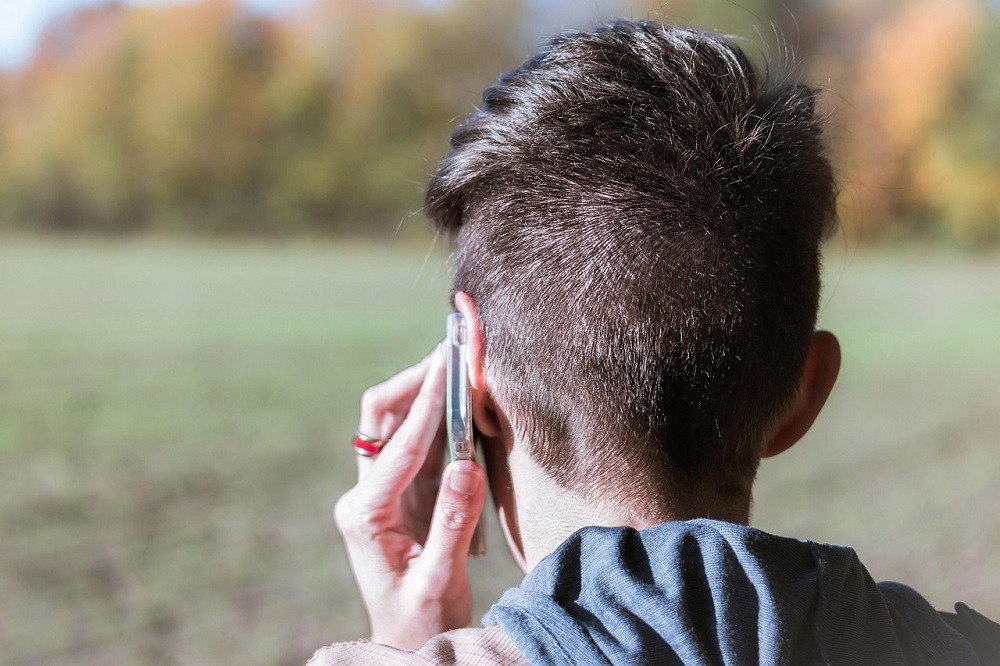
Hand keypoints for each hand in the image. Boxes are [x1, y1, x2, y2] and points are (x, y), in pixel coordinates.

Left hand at [334, 345, 486, 649]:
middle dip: (416, 382)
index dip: (428, 404)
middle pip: (382, 419)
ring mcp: (383, 490)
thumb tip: (468, 465)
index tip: (450, 367)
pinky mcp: (403, 492)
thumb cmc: (420, 619)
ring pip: (397, 423)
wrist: (407, 641)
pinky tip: (461, 398)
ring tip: (459, 362)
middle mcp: (366, 495)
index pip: (399, 447)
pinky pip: (417, 442)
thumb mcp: (439, 580)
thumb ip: (452, 524)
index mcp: (365, 515)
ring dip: (426, 392)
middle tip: (452, 351)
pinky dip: (440, 417)